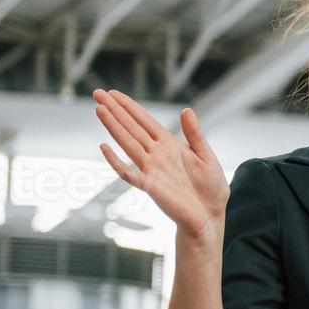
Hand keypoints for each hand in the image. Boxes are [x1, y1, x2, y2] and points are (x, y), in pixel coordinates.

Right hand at [92, 89, 228, 242]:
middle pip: (132, 128)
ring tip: (99, 110)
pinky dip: (116, 161)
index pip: (145, 121)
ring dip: (114, 127)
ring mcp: (151, 169)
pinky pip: (128, 173)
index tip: (114, 93)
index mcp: (170, 145)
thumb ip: (195, 134)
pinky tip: (104, 147)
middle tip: (98, 93)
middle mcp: (156, 154)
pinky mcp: (149, 186)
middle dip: (115, 110)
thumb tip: (186, 109)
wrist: (210, 215)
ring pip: (127, 143)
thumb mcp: (206, 156)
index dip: (130, 107)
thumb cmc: (210, 188)